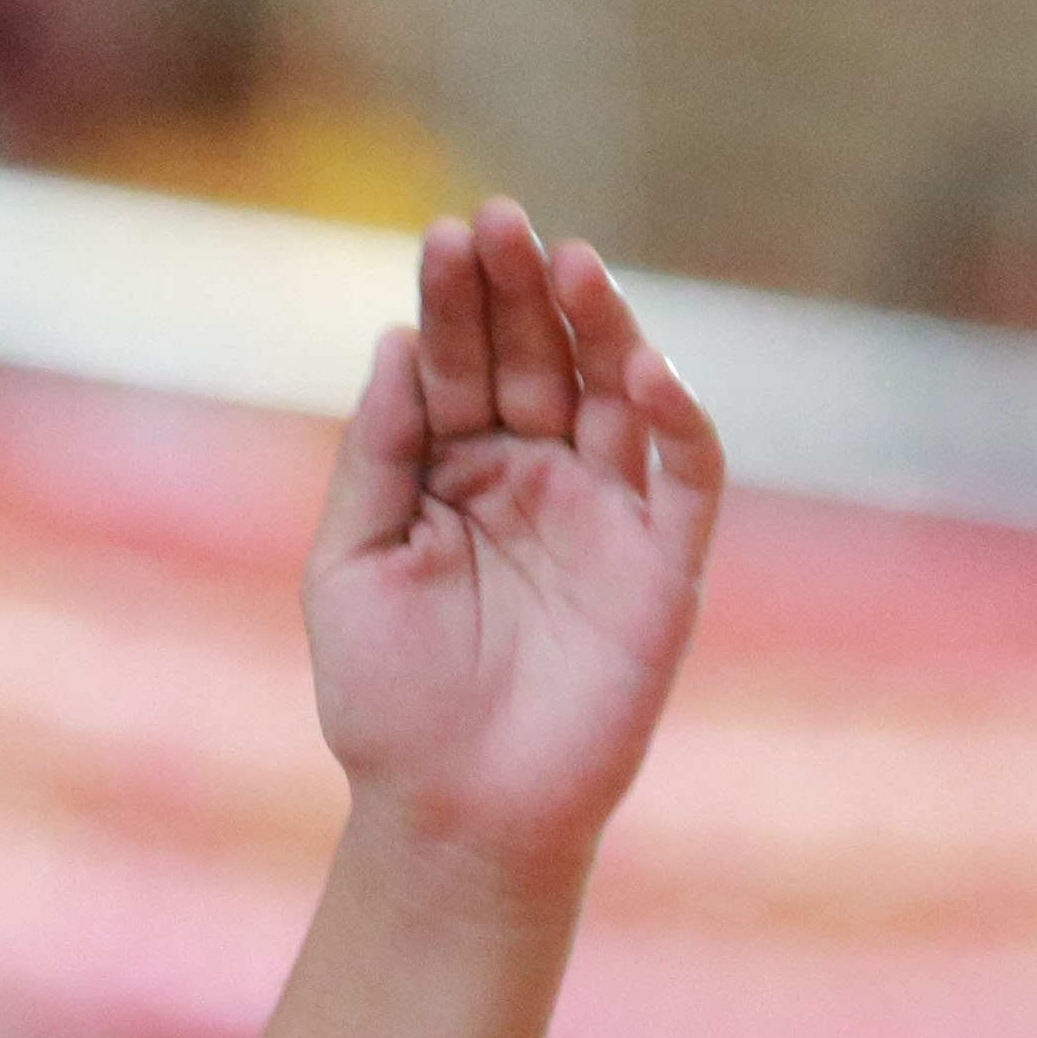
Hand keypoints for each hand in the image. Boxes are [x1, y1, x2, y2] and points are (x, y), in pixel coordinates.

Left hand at [303, 202, 724, 903]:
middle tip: (500, 221)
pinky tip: (642, 360)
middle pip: (536, 358)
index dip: (453, 303)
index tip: (442, 237)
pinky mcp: (664, 563)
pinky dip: (675, 412)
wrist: (452, 816)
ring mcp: (603, 515)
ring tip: (568, 262)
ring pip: (615, 393)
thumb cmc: (390, 703)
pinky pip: (686, 471)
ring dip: (599, 323)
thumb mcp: (351, 564)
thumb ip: (376, 455)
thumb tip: (388, 342)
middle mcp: (533, 478)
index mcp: (454, 473)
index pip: (458, 363)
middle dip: (518, 290)